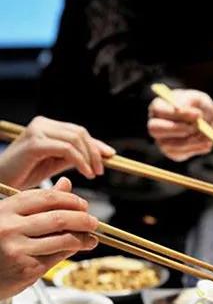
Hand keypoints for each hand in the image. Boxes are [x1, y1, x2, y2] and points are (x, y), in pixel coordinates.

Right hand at [0, 116, 114, 188]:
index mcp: (47, 126)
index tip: (110, 155)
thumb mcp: (56, 162)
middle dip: (95, 151)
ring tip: (93, 173)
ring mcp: (37, 131)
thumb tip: (101, 155)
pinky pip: (67, 149)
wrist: (1, 180)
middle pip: (80, 133)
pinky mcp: (35, 144)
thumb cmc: (25, 172)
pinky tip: (85, 173)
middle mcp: (42, 124)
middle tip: (101, 169)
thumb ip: (75, 156)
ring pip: (75, 139)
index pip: (79, 131)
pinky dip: (80, 161)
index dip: (97, 144)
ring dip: (89, 158)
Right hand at [0, 177, 98, 298]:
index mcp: (6, 210)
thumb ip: (39, 202)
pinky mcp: (26, 269)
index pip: (47, 198)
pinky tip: (77, 249)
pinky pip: (58, 257)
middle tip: (93, 222)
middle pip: (59, 219)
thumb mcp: (12, 216)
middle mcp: (9, 228)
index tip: (83, 205)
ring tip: (90, 238)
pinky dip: (72, 251)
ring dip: (83, 238)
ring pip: (64, 240)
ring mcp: (17, 249)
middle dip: (83, 220)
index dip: (71, 200)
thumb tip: (66, 183)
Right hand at [147, 89, 212, 161]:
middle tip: (198, 127)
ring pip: (172, 145)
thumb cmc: (198, 105)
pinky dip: (198, 148)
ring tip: (210, 135)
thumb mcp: (198, 99)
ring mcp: (161, 141)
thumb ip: (195, 104)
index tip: (198, 114)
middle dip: (179, 129)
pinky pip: (182, 154)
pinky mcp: (172, 153)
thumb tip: (196, 116)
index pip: (159, 111)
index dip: (178, 114)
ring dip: (194, 141)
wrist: (202, 119)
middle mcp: (155, 125)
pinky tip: (208, 142)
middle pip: (156, 129)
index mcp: (158, 107)